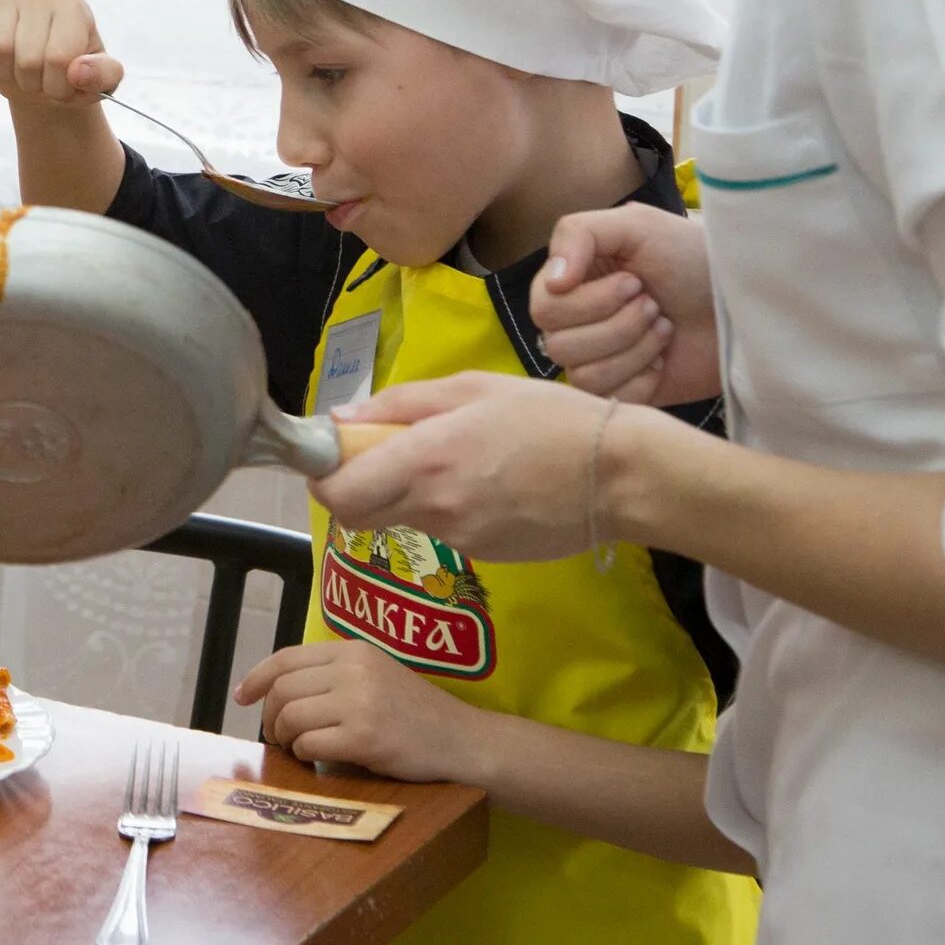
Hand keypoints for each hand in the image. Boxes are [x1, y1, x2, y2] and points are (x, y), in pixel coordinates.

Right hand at [0, 0, 122, 107]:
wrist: (42, 70)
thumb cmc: (71, 73)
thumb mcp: (101, 81)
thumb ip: (104, 77)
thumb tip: (78, 72)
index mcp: (73, 7)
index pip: (60, 59)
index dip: (57, 87)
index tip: (62, 86)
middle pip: (28, 59)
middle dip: (32, 84)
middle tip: (38, 80)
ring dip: (6, 73)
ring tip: (18, 68)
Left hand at [241, 640, 482, 782]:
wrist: (463, 741)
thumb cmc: (417, 714)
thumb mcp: (376, 676)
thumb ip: (334, 675)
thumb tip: (279, 692)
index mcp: (355, 649)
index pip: (287, 657)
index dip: (256, 677)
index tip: (241, 696)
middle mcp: (355, 669)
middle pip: (284, 689)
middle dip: (270, 715)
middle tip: (276, 735)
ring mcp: (360, 702)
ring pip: (292, 716)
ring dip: (284, 736)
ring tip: (293, 747)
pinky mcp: (365, 737)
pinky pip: (310, 744)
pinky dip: (304, 754)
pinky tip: (316, 758)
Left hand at [312, 373, 673, 562]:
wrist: (620, 475)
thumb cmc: (549, 418)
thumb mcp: (473, 388)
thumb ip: (400, 404)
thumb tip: (341, 421)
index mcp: (425, 459)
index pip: (338, 492)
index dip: (325, 476)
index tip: (335, 455)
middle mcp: (433, 507)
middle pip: (358, 514)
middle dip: (356, 488)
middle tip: (384, 456)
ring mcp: (458, 538)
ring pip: (402, 520)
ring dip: (407, 495)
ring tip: (457, 461)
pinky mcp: (484, 555)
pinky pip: (443, 531)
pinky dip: (447, 509)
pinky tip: (488, 484)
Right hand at [533, 205, 718, 404]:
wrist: (740, 300)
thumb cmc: (691, 257)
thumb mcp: (636, 225)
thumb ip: (578, 234)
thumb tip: (553, 283)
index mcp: (571, 283)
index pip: (544, 308)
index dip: (589, 301)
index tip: (634, 280)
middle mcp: (577, 323)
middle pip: (558, 344)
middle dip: (617, 324)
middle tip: (653, 304)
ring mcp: (600, 360)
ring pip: (584, 374)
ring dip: (634, 347)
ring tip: (664, 326)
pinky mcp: (625, 392)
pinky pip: (611, 399)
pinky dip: (643, 377)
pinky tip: (664, 358)